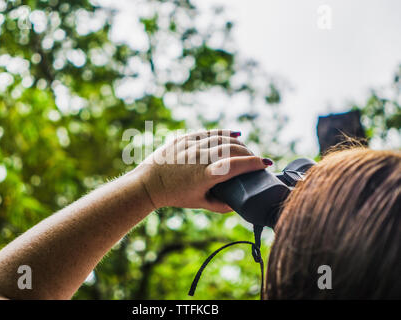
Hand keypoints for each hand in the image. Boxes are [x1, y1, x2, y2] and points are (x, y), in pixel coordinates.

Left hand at [133, 129, 271, 212]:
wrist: (149, 183)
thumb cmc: (175, 195)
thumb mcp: (199, 203)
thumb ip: (220, 205)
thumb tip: (238, 204)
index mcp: (205, 175)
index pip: (237, 165)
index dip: (255, 163)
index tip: (267, 164)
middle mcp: (200, 158)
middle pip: (233, 149)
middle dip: (249, 153)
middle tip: (255, 160)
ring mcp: (191, 146)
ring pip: (222, 139)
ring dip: (238, 143)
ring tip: (246, 150)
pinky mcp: (185, 138)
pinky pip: (209, 132)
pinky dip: (224, 133)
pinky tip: (235, 135)